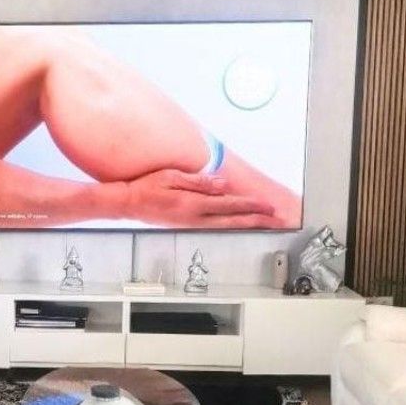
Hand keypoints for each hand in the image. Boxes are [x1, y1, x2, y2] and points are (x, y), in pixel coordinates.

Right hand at [118, 169, 282, 227]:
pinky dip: (232, 226)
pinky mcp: (188, 226)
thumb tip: (223, 185)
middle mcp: (195, 218)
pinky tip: (239, 225)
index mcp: (193, 204)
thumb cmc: (147, 187)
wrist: (128, 203)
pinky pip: (216, 227)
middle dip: (257, 220)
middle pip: (233, 220)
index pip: (230, 205)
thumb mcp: (173, 176)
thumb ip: (200, 182)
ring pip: (227, 227)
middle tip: (277, 220)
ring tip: (264, 224)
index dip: (251, 206)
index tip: (268, 206)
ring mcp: (192, 224)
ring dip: (247, 225)